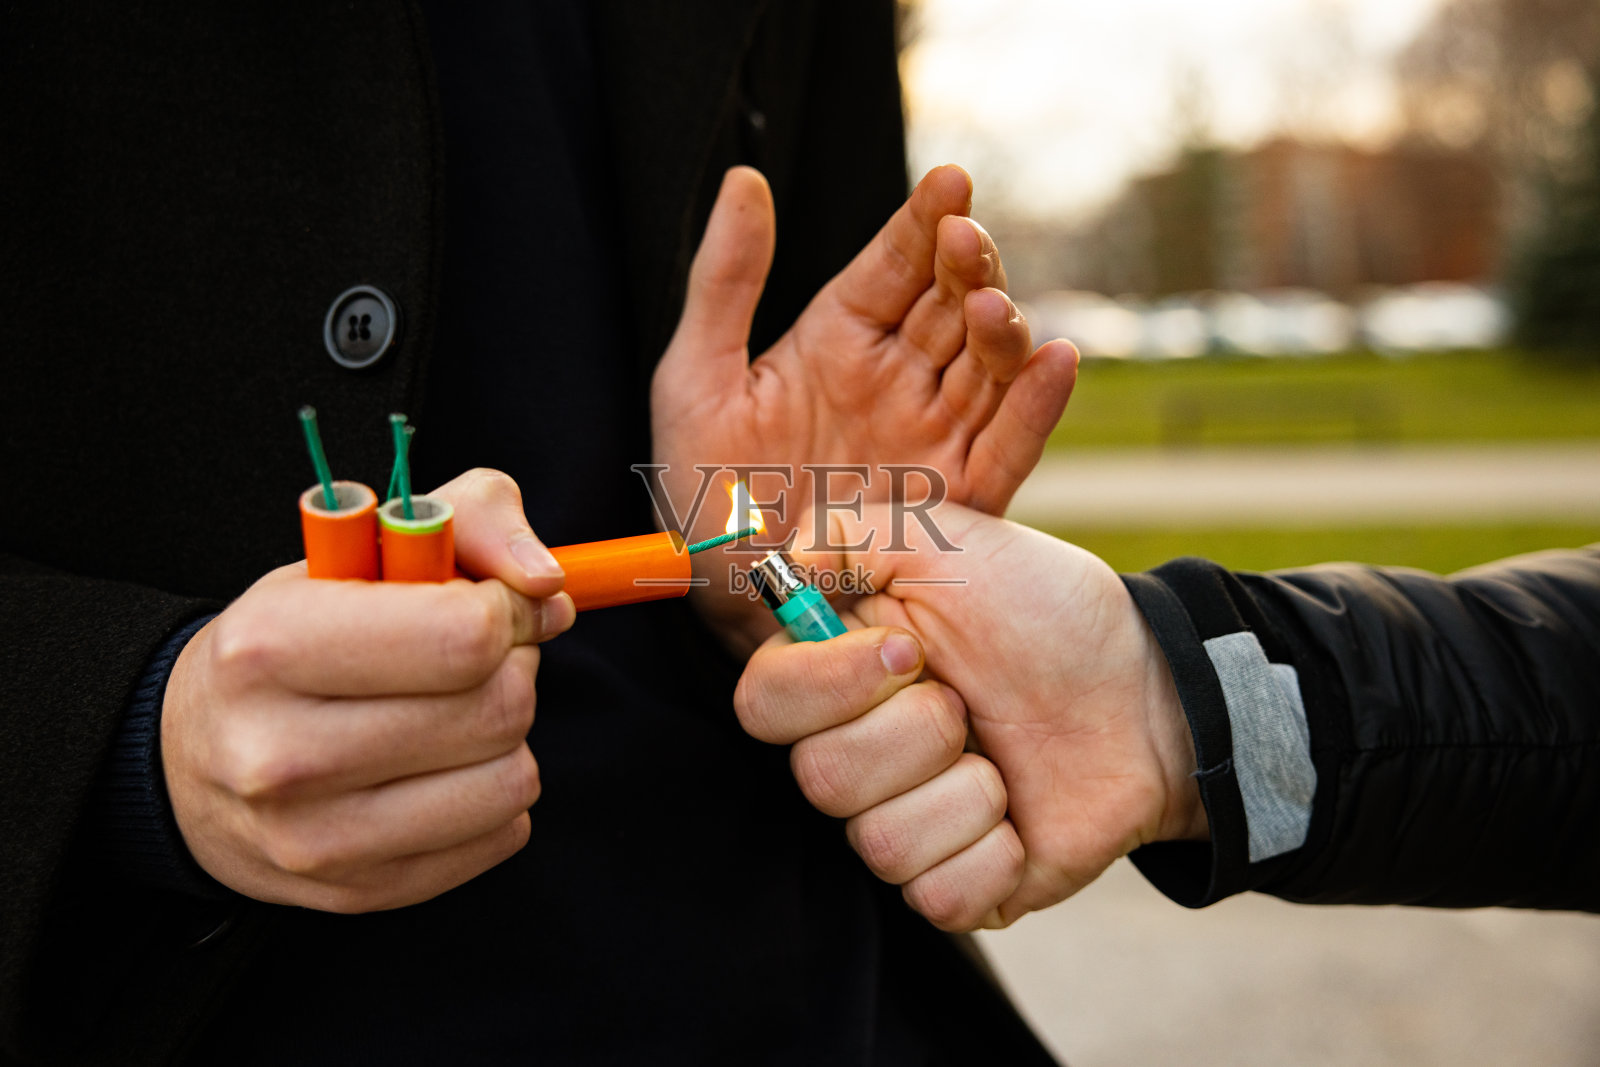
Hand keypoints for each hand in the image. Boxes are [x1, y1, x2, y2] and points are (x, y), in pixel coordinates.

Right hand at [161, 469, 574, 911]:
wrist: (191, 754)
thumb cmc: (297, 635)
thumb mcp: (363, 543)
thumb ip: (474, 520)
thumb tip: (546, 582)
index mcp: (270, 647)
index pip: (463, 634)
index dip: (507, 608)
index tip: (494, 603)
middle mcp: (281, 756)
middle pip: (498, 708)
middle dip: (512, 667)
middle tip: (473, 658)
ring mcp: (316, 839)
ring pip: (512, 779)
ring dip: (508, 735)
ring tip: (454, 711)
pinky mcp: (359, 892)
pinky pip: (503, 834)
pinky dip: (494, 791)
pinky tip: (442, 767)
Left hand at [652, 165, 1078, 651]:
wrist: (726, 597)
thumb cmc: (701, 493)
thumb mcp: (695, 378)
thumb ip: (725, 282)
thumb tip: (746, 179)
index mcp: (839, 341)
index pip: (895, 266)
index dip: (923, 222)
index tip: (949, 182)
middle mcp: (897, 379)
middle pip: (950, 305)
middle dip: (965, 266)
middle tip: (967, 237)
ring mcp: (932, 434)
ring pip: (987, 365)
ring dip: (999, 329)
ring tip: (991, 304)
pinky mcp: (959, 498)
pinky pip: (1009, 445)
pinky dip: (1037, 406)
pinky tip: (1057, 361)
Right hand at [735, 502, 1204, 930]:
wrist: (1144, 688)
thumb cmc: (1045, 611)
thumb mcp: (950, 540)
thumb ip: (850, 535)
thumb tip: (780, 564)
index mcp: (838, 675)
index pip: (763, 703)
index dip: (827, 685)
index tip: (909, 653)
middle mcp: (855, 753)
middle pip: (819, 777)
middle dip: (917, 732)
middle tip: (969, 703)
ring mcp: (902, 822)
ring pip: (878, 842)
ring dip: (965, 791)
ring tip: (1003, 757)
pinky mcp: (954, 883)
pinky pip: (936, 898)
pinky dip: (992, 852)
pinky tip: (1021, 814)